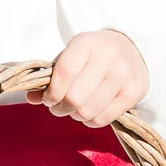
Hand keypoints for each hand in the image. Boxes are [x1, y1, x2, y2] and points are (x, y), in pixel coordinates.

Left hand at [26, 29, 149, 126]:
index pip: (64, 73)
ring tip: (75, 109)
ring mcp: (123, 75)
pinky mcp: (134, 92)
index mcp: (87, 43)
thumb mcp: (71, 57)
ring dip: (75, 116)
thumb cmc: (93, 55)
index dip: (52, 93)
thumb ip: (51, 77)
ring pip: (88, 112)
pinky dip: (91, 121)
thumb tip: (31, 98)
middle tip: (59, 107)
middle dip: (60, 108)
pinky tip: (90, 112)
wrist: (131, 49)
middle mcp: (108, 57)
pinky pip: (103, 119)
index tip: (48, 99)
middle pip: (75, 98)